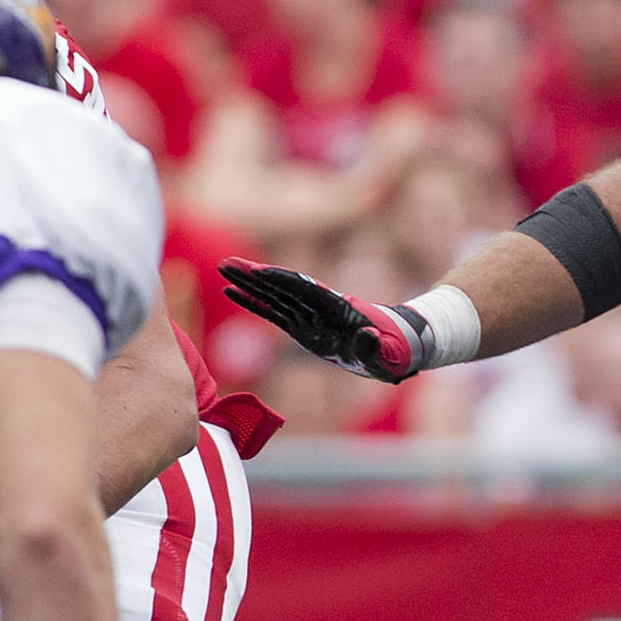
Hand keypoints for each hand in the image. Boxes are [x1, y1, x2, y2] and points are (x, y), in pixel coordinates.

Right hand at [219, 257, 426, 382]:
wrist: (397, 349)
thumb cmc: (395, 355)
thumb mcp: (390, 358)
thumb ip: (375, 349)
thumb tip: (367, 336)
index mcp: (341, 312)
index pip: (308, 293)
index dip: (285, 282)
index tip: (260, 271)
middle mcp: (322, 310)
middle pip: (285, 288)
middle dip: (257, 276)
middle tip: (227, 262)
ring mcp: (311, 317)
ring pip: (276, 296)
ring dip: (249, 283)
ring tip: (223, 268)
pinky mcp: (304, 328)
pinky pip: (275, 313)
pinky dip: (254, 303)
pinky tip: (232, 292)